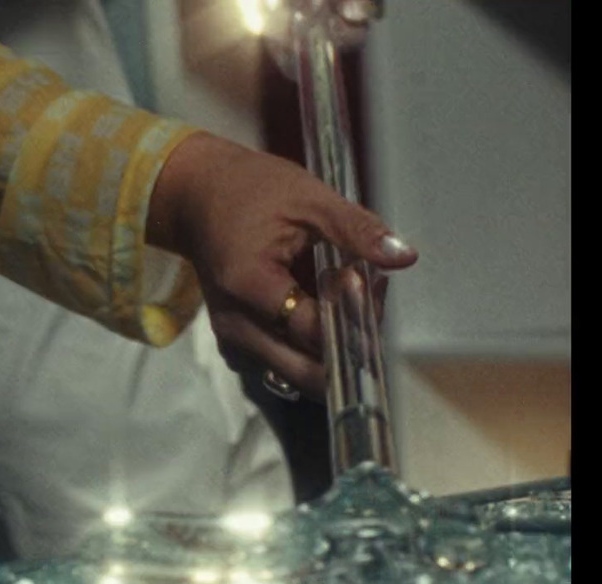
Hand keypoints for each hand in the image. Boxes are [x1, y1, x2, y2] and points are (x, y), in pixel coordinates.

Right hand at [146, 131, 416, 396]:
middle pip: (307, 371)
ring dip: (334, 348)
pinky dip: (312, 347)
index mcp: (247, 285)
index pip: (312, 331)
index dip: (353, 315)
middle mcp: (235, 325)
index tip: (373, 282)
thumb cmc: (249, 191)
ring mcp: (233, 340)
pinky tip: (324, 307)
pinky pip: (284, 364)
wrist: (197, 197)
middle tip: (369, 298)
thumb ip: (356, 230)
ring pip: (298, 375)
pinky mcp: (237, 344)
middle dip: (350, 345)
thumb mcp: (309, 198)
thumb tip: (404, 257)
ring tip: (347, 295)